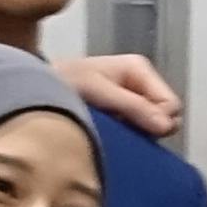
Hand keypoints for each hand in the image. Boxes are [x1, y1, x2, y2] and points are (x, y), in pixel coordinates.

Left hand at [60, 49, 184, 139]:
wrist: (35, 88)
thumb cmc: (65, 83)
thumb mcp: (100, 93)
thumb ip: (133, 107)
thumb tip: (167, 126)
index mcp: (140, 69)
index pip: (171, 105)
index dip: (159, 121)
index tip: (134, 128)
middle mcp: (140, 83)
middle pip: (166, 117)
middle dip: (149, 128)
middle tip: (121, 130)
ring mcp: (131, 100)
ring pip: (153, 127)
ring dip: (136, 134)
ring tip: (112, 132)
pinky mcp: (121, 115)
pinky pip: (138, 131)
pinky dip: (127, 136)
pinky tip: (110, 136)